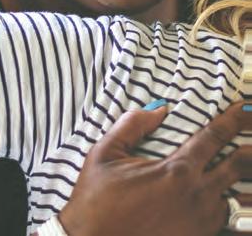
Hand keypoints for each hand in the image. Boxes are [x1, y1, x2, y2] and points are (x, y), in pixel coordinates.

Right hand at [59, 102, 251, 235]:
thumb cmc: (96, 197)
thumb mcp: (105, 153)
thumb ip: (131, 125)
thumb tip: (159, 110)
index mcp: (175, 170)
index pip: (214, 137)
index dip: (234, 120)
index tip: (247, 109)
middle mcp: (197, 195)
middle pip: (239, 165)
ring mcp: (202, 222)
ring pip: (240, 197)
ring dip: (248, 180)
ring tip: (251, 167)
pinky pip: (231, 225)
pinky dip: (239, 213)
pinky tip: (242, 207)